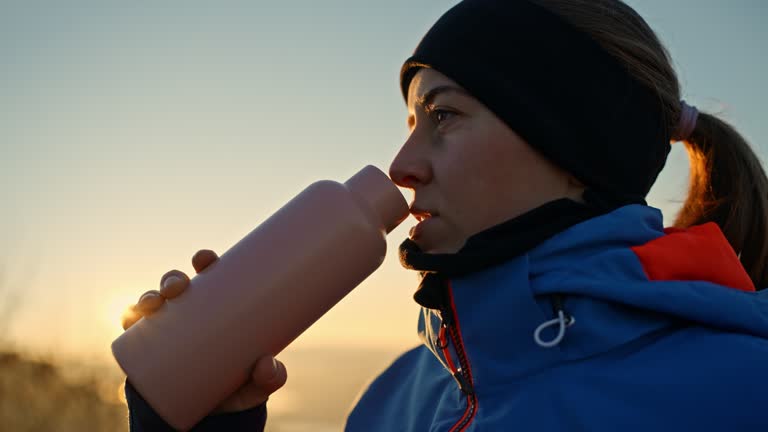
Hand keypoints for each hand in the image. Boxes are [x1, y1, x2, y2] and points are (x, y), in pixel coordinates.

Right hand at [121, 249, 287, 412]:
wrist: (210, 414)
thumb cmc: (237, 387)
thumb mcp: (258, 384)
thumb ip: (271, 377)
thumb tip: (267, 365)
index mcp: (217, 307)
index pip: (209, 276)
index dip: (204, 261)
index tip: (205, 259)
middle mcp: (189, 313)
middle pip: (177, 286)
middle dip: (173, 278)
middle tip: (178, 286)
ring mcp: (167, 329)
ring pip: (153, 304)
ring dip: (149, 296)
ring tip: (153, 303)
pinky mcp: (150, 350)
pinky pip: (135, 331)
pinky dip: (130, 320)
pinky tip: (130, 317)